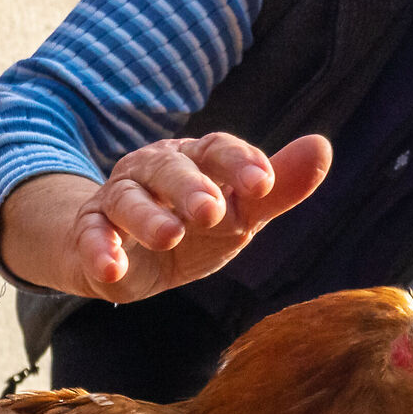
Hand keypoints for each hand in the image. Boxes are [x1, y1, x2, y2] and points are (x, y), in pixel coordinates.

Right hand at [0, 132, 332, 302]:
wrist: (128, 258)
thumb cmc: (195, 228)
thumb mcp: (239, 214)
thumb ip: (276, 189)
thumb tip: (322, 146)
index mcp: (196, 160)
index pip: (218, 149)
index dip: (239, 162)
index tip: (263, 182)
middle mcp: (154, 170)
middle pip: (170, 168)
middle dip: (190, 186)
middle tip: (213, 211)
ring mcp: (118, 199)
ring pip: (128, 199)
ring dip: (147, 217)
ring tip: (168, 236)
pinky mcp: (90, 232)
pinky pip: (91, 235)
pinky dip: (99, 249)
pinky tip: (111, 267)